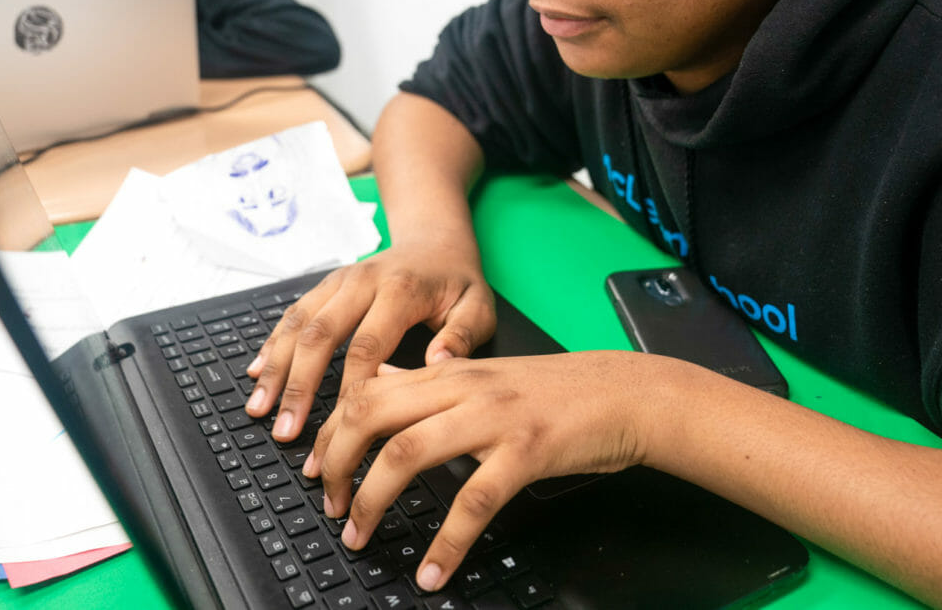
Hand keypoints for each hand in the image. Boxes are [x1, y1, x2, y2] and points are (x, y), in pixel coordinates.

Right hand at [244, 241, 496, 440]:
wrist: (436, 239)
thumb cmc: (458, 282)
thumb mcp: (479, 307)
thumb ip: (463, 336)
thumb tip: (439, 365)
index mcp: (401, 290)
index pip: (367, 345)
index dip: (350, 390)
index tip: (340, 430)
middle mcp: (363, 281)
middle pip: (320, 335)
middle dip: (298, 386)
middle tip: (285, 431)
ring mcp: (340, 280)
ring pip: (298, 323)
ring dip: (275, 368)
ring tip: (258, 409)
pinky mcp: (327, 284)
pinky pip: (293, 313)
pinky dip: (272, 344)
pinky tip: (255, 372)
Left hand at [307, 351, 650, 592]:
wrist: (625, 393)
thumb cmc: (559, 391)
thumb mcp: (487, 374)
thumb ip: (435, 382)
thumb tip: (384, 386)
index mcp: (451, 370)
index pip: (368, 390)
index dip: (331, 431)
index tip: (316, 468)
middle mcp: (464, 387)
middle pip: (372, 415)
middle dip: (337, 463)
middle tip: (330, 506)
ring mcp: (493, 418)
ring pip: (408, 454)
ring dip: (373, 502)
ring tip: (361, 538)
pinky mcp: (526, 451)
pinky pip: (472, 502)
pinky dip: (446, 544)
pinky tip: (433, 571)